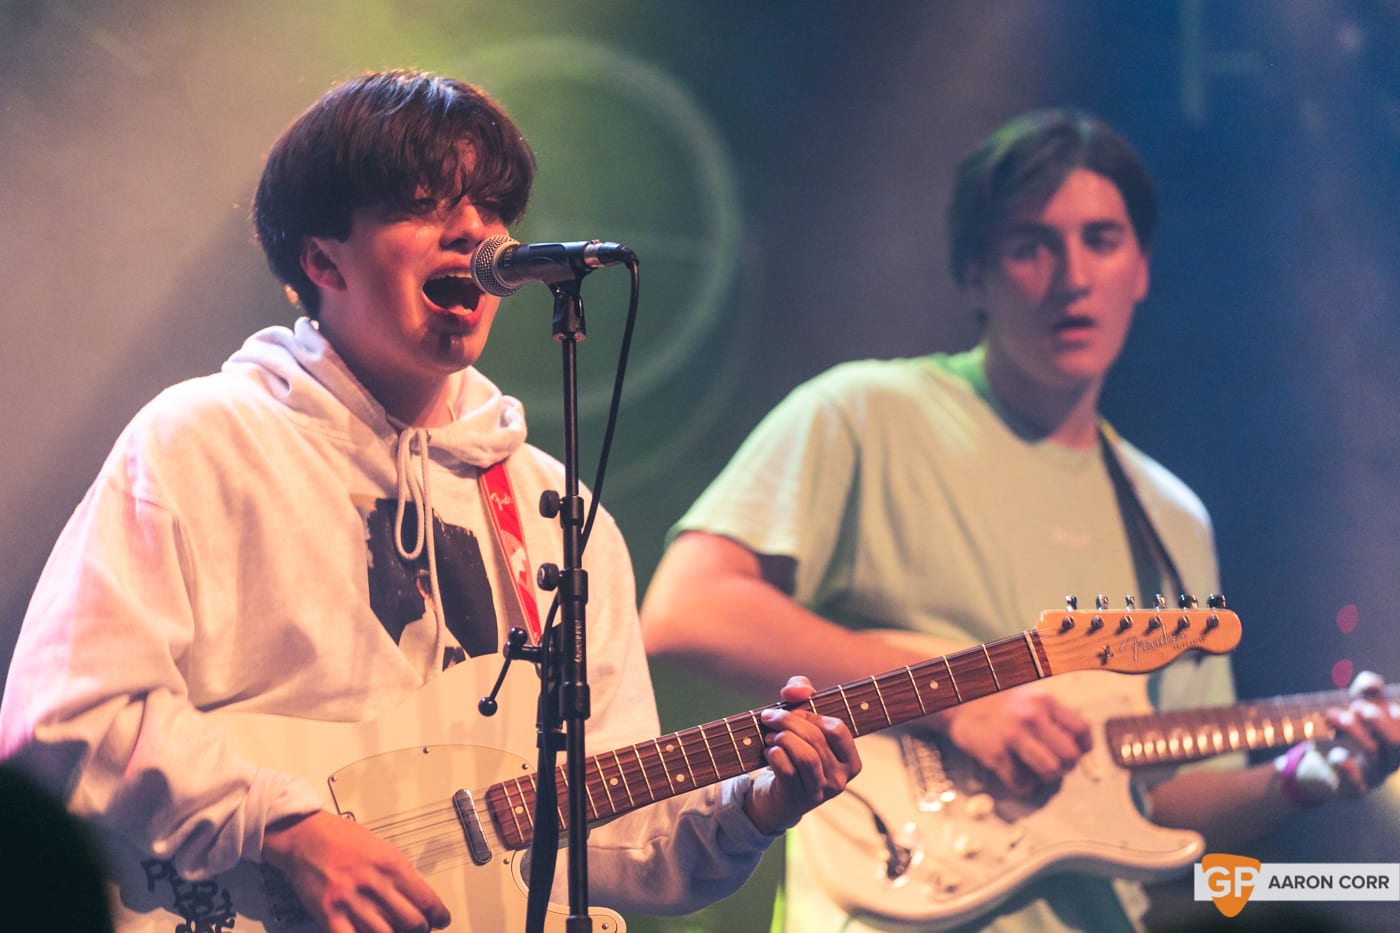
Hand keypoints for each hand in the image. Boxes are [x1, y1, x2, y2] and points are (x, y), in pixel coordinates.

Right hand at [262, 810, 449, 932]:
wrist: (306, 837)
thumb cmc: (343, 839)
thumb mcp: (382, 849)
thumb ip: (401, 875)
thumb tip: (419, 898)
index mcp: (391, 865)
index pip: (426, 900)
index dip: (438, 916)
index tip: (441, 920)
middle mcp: (374, 884)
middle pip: (412, 922)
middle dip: (420, 929)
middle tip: (420, 929)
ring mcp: (351, 901)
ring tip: (396, 931)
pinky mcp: (329, 915)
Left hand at [744, 676, 861, 833]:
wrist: (775, 795)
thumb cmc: (793, 750)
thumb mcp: (801, 716)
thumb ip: (801, 690)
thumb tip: (798, 692)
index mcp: (850, 761)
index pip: (838, 729)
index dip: (813, 716)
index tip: (795, 713)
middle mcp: (840, 780)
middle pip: (816, 739)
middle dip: (788, 721)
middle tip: (770, 718)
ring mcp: (819, 792)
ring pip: (805, 756)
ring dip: (783, 738)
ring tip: (771, 736)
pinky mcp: (796, 799)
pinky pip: (787, 770)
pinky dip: (774, 754)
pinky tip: (769, 752)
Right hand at [933, 684, 1091, 794]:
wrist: (958, 700)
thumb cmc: (996, 700)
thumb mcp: (1029, 696)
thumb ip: (1053, 715)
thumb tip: (1078, 743)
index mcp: (1044, 702)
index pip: (1082, 731)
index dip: (1083, 747)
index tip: (1076, 752)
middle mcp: (1032, 717)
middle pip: (1070, 756)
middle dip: (1066, 766)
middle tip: (1055, 765)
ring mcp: (1013, 735)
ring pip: (1050, 771)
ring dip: (1046, 777)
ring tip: (1036, 771)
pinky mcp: (995, 753)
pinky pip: (1021, 782)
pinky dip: (1022, 785)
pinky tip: (1016, 774)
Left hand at [1280, 671, 1399, 804]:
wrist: (1317, 767)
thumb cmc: (1341, 733)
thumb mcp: (1352, 709)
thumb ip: (1364, 692)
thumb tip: (1374, 682)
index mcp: (1394, 740)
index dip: (1399, 716)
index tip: (1386, 702)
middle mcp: (1390, 759)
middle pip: (1396, 742)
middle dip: (1379, 722)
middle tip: (1358, 706)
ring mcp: (1373, 776)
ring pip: (1373, 754)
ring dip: (1355, 731)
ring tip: (1334, 714)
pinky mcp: (1353, 790)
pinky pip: (1355, 783)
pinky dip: (1347, 766)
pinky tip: (1337, 754)